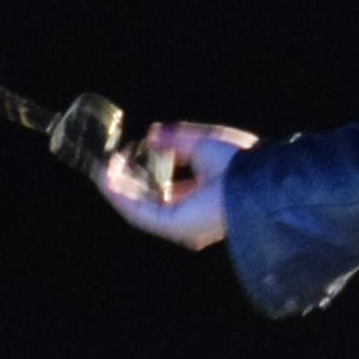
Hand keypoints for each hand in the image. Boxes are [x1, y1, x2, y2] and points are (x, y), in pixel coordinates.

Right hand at [95, 123, 251, 249]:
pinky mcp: (171, 224)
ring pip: (138, 207)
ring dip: (117, 187)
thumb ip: (177, 140)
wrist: (256, 180)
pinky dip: (120, 194)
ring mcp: (178, 223)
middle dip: (126, 182)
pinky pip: (137, 211)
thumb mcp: (203, 142)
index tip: (135, 152)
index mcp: (202, 199)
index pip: (167, 191)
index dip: (147, 172)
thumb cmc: (242, 163)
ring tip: (102, 167)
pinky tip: (106, 177)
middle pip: (148, 201)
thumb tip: (152, 134)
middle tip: (110, 161)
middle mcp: (189, 215)